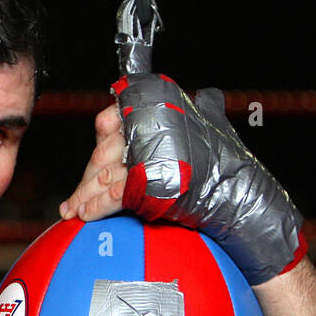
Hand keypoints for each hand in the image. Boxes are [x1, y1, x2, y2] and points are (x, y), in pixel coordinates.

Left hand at [69, 74, 308, 286]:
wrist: (243, 197)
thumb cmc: (227, 164)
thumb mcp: (209, 125)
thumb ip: (191, 113)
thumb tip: (195, 99)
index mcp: (159, 107)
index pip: (114, 118)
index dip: (100, 138)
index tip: (90, 155)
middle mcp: (152, 125)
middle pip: (106, 152)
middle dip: (87, 179)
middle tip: (72, 200)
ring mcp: (150, 151)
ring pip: (106, 174)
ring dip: (87, 196)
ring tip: (75, 212)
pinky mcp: (150, 179)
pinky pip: (115, 193)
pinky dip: (98, 206)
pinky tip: (86, 216)